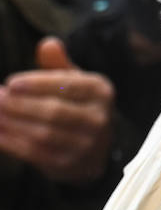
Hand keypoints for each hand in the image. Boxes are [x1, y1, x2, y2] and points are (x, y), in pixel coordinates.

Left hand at [0, 37, 114, 183]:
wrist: (93, 151)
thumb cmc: (77, 106)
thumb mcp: (74, 82)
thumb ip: (58, 64)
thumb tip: (47, 44)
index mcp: (101, 92)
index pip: (68, 85)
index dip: (38, 84)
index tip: (10, 82)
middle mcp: (99, 118)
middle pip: (54, 111)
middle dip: (20, 105)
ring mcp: (86, 144)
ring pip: (43, 134)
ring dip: (13, 124)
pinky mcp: (69, 164)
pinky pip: (36, 153)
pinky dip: (12, 143)